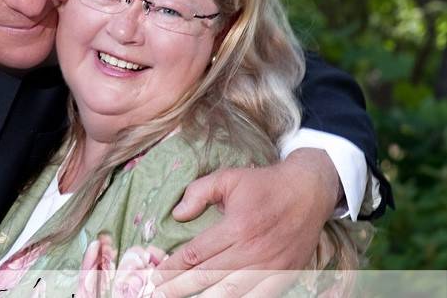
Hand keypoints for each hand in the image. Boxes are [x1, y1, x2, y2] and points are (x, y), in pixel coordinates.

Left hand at [151, 149, 340, 296]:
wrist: (309, 191)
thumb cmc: (264, 184)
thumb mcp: (227, 178)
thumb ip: (199, 192)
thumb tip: (177, 214)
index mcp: (236, 227)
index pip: (197, 254)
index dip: (173, 267)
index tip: (155, 275)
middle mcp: (253, 251)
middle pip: (208, 277)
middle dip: (179, 288)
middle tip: (157, 294)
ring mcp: (270, 266)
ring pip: (230, 292)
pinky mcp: (284, 275)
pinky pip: (258, 297)